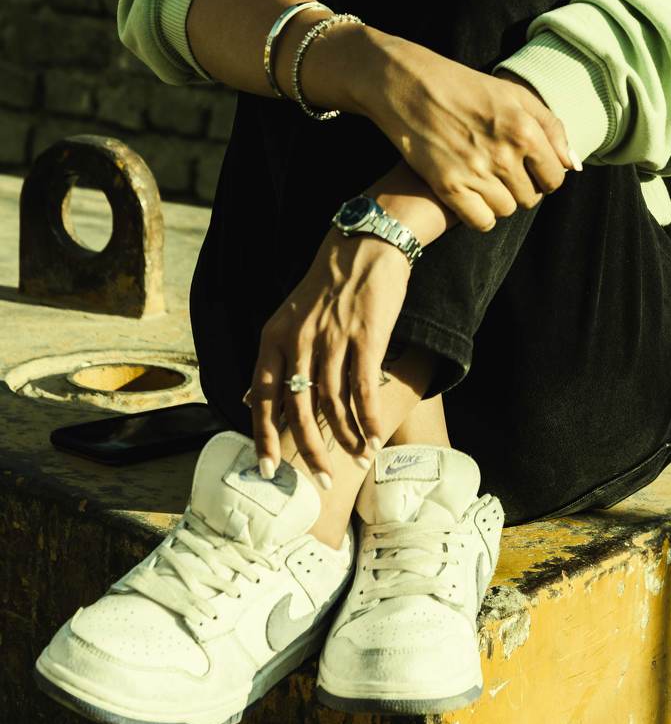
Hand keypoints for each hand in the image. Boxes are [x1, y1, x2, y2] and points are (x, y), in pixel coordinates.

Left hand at [246, 224, 411, 482]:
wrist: (365, 244)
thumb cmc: (327, 285)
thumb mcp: (287, 318)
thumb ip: (272, 361)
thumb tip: (245, 400)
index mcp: (274, 337)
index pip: (261, 396)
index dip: (264, 435)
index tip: (268, 468)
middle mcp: (298, 341)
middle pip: (297, 409)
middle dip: (308, 450)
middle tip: (319, 480)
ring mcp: (332, 339)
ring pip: (333, 404)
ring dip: (346, 438)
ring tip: (357, 458)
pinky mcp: (365, 337)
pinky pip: (363, 389)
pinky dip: (366, 419)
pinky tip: (371, 437)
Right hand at [358, 31, 577, 232]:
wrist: (409, 86)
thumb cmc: (465, 87)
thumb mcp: (514, 95)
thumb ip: (551, 128)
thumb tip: (573, 165)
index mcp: (525, 131)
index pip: (555, 178)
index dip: (544, 176)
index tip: (528, 169)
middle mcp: (504, 155)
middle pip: (531, 198)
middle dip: (521, 188)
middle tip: (502, 172)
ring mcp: (476, 173)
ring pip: (507, 210)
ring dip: (499, 200)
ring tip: (484, 180)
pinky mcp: (449, 187)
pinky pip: (481, 222)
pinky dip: (479, 215)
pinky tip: (470, 196)